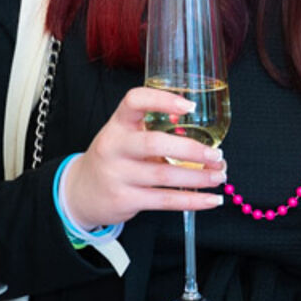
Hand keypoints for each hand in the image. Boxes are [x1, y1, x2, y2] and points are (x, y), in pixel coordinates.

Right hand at [60, 87, 224, 228]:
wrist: (81, 192)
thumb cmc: (113, 159)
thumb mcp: (123, 137)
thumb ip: (151, 131)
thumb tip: (198, 135)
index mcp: (117, 124)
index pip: (135, 101)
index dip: (162, 100)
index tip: (190, 106)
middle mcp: (114, 147)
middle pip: (155, 143)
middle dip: (192, 149)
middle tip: (216, 155)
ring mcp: (117, 175)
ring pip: (165, 175)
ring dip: (198, 176)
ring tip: (219, 175)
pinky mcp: (124, 200)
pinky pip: (164, 200)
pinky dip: (192, 200)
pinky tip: (211, 199)